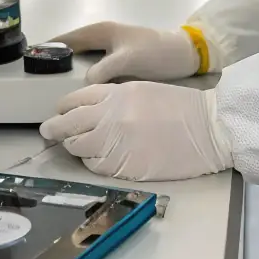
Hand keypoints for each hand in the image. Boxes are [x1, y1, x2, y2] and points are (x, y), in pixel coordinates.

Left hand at [39, 81, 233, 181]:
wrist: (209, 129)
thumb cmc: (182, 108)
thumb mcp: (143, 91)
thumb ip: (114, 99)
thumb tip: (89, 112)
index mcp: (116, 93)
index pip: (75, 99)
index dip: (64, 108)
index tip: (60, 113)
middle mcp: (110, 116)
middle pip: (68, 123)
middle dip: (55, 128)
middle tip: (49, 132)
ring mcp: (115, 142)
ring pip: (77, 146)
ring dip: (74, 146)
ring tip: (75, 146)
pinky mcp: (123, 167)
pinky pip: (95, 166)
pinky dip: (92, 162)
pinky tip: (98, 159)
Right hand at [50, 22, 199, 83]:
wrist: (185, 56)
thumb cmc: (156, 52)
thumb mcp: (128, 59)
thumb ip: (104, 70)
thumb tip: (84, 85)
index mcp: (101, 31)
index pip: (66, 39)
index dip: (47, 48)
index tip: (28, 62)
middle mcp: (102, 40)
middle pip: (71, 52)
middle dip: (55, 65)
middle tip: (38, 87)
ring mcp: (110, 52)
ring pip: (82, 64)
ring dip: (70, 76)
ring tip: (54, 95)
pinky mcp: (118, 66)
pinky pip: (94, 74)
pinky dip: (85, 83)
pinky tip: (80, 98)